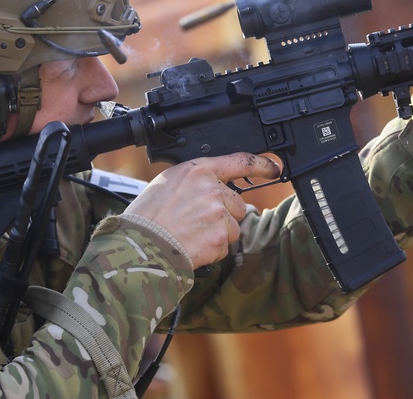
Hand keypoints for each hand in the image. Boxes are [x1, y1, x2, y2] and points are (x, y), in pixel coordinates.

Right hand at [125, 153, 280, 267]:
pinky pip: (225, 246)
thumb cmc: (146, 216)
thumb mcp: (168, 183)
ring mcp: (218, 213)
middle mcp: (212, 189)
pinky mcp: (220, 237)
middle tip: (195, 222)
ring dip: (218, 233)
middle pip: (237, 204)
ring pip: (233, 226)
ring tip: (190, 234)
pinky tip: (191, 245)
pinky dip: (212, 250)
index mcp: (198, 170)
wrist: (139, 246)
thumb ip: (196, 181)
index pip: (239, 161)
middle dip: (224, 215)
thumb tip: (213, 188)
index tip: (273, 167)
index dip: (261, 164)